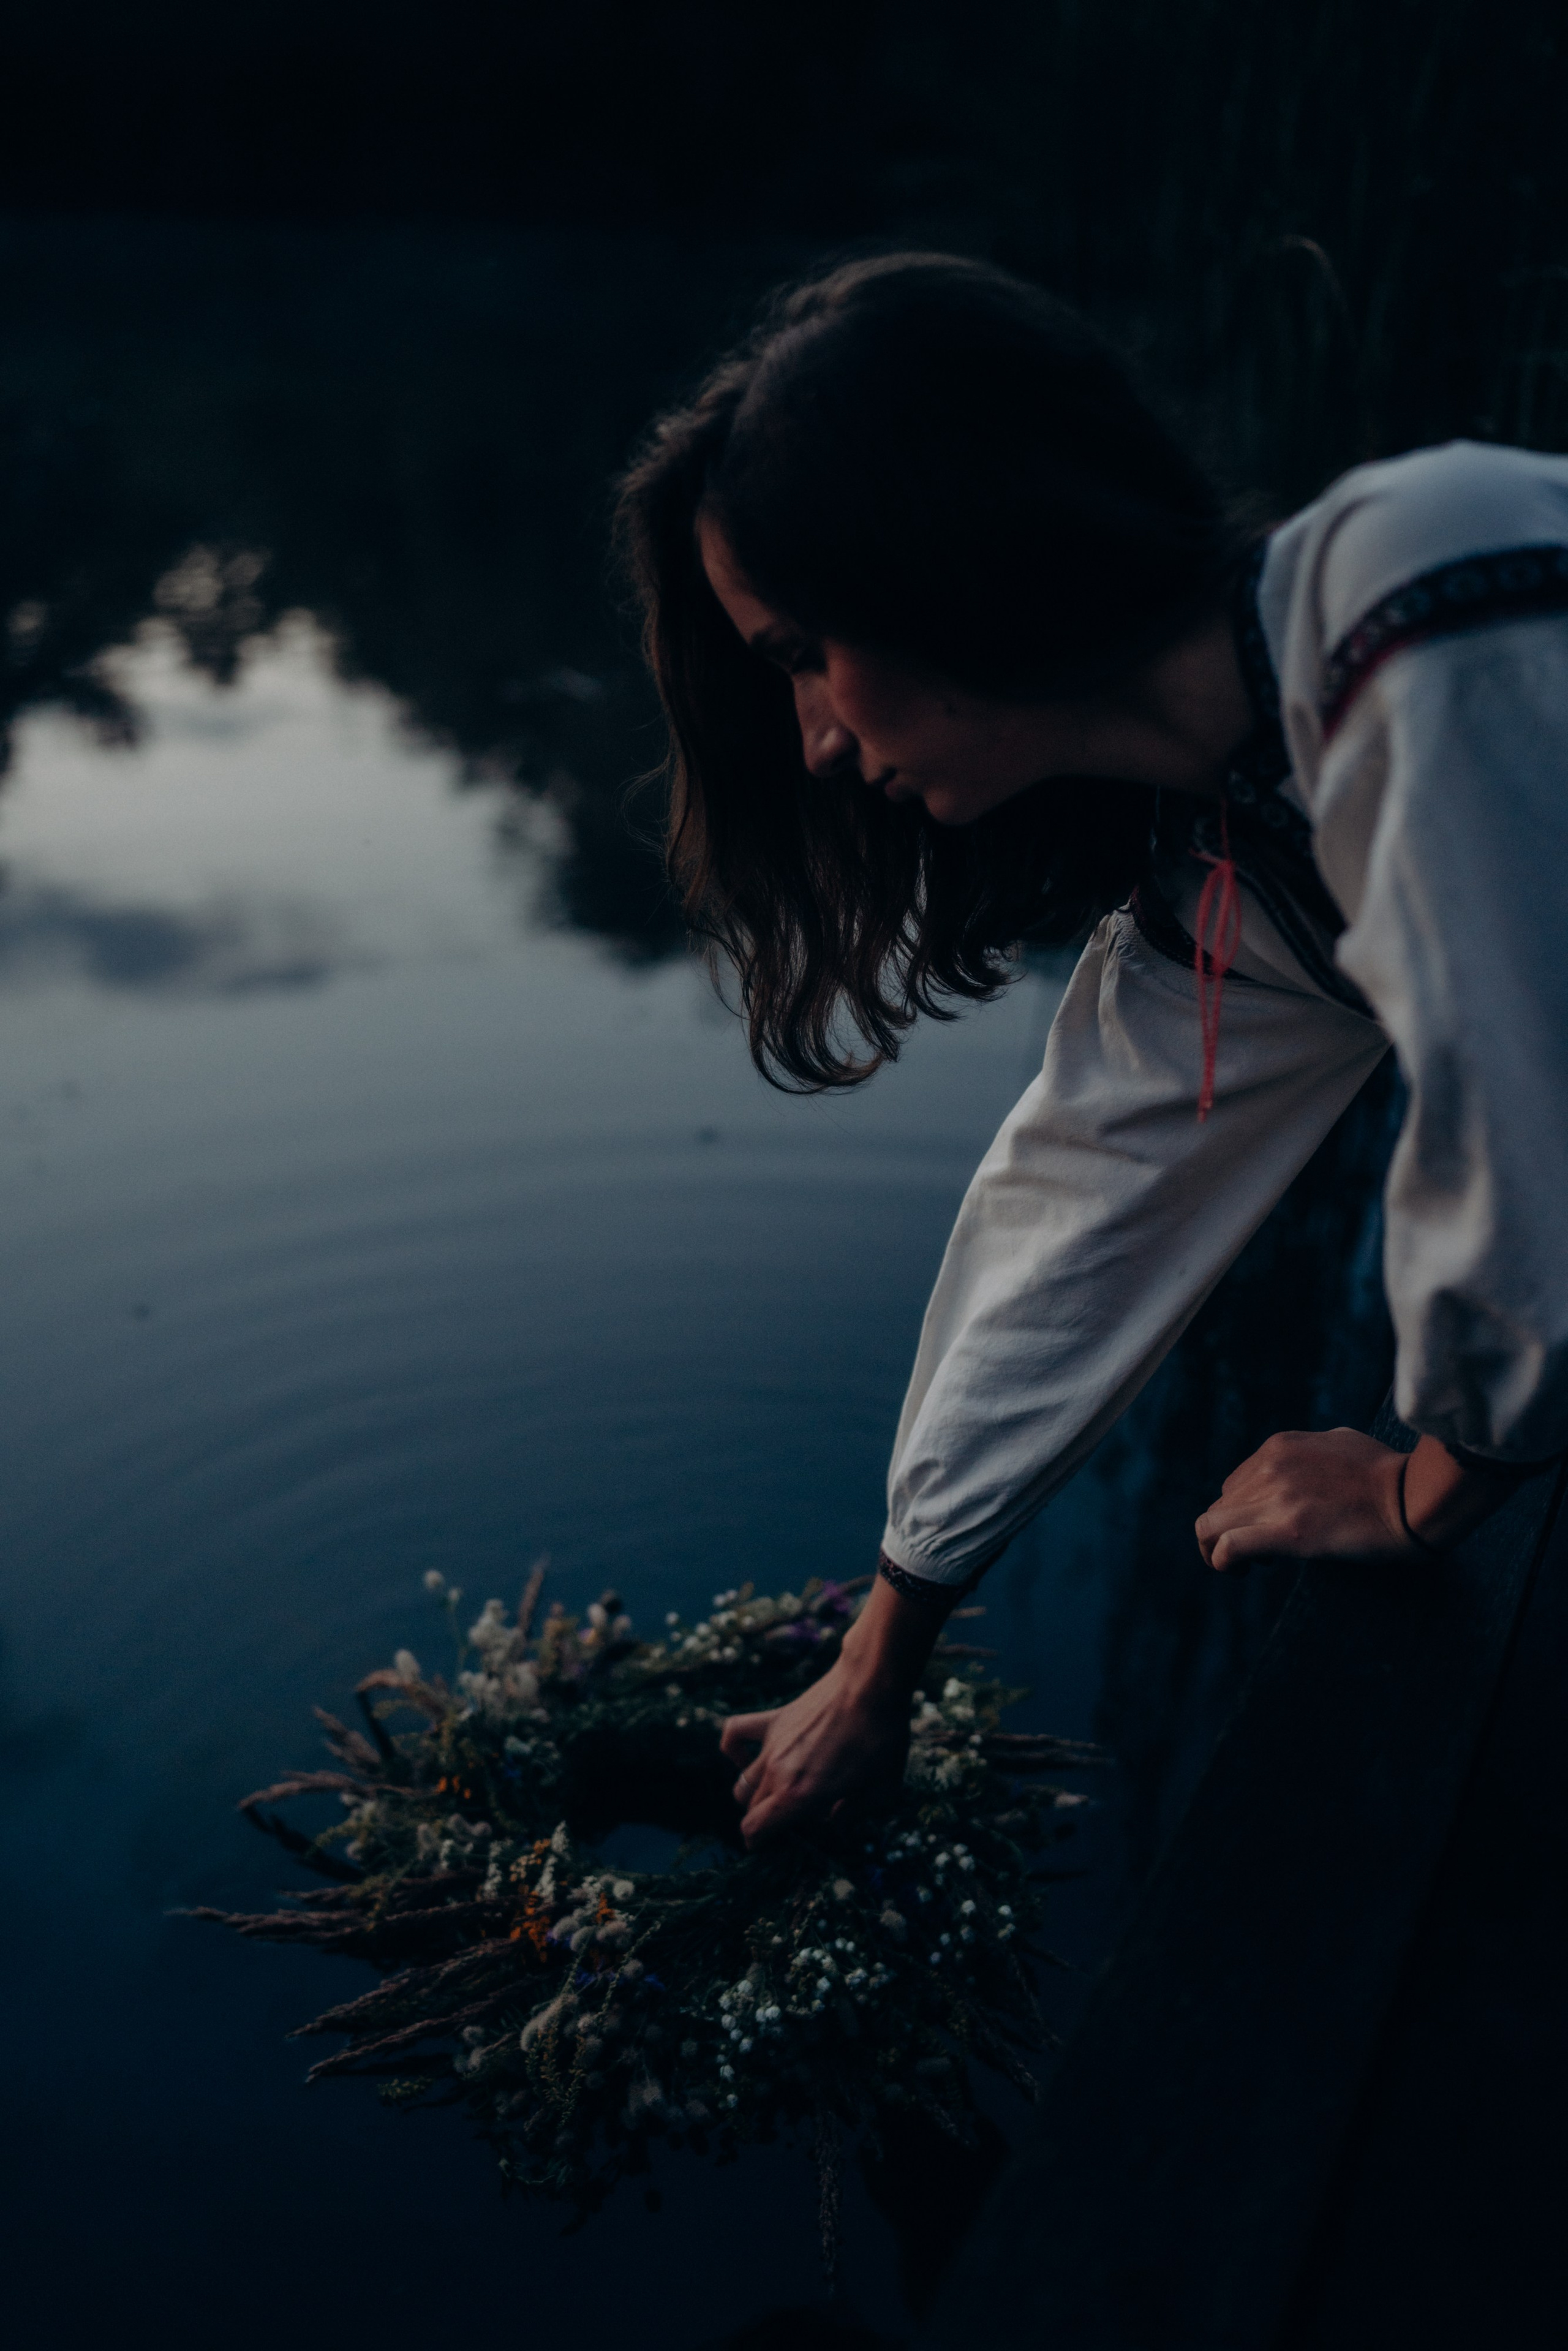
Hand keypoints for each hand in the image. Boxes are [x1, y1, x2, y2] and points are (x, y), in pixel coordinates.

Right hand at [719, 1571, 950, 1844]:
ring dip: (754, 1794)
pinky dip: (734, 1749)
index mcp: (800, 1796)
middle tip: (790, 1819)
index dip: (756, 1842)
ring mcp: (772, 1744)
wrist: (871, 1684)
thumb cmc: (883, 1738)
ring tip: (777, 1794)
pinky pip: (734, 1733)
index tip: (765, 1846)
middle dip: (765, 1821)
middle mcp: (778, 1772)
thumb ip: (856, 1812)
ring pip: (742, 1782)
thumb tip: (832, 1818)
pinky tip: (745, 1756)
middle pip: (750, 1808)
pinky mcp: (775, 1719)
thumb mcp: (884, 1788)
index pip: (755, 1829)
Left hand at [1195, 1426, 1511, 1570]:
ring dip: (1217, 1549)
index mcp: (1279, 1447)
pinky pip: (1227, 1548)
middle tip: (1260, 1553)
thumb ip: (1309, 1453)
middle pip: (1221, 1506)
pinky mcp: (1286, 1533)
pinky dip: (1223, 1562)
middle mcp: (1269, 1469)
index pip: (1235, 1483)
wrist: (1414, 1496)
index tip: (1266, 1529)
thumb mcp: (1340, 1442)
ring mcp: (1276, 1500)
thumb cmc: (1389, 1473)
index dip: (1245, 1511)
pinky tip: (1240, 1572)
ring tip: (1244, 1567)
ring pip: (1209, 1526)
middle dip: (1231, 1531)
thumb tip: (1299, 1467)